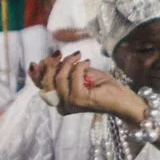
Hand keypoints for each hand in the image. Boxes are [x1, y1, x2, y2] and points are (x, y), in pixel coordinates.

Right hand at [30, 53, 144, 120]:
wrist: (122, 99)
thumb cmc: (103, 87)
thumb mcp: (78, 75)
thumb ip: (63, 70)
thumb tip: (46, 60)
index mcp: (60, 102)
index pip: (41, 87)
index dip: (37, 72)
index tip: (41, 60)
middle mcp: (62, 106)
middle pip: (46, 82)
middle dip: (51, 64)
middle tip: (61, 54)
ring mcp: (70, 104)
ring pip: (58, 77)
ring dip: (68, 62)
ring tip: (79, 57)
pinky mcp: (79, 99)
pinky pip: (73, 76)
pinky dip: (79, 66)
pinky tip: (87, 63)